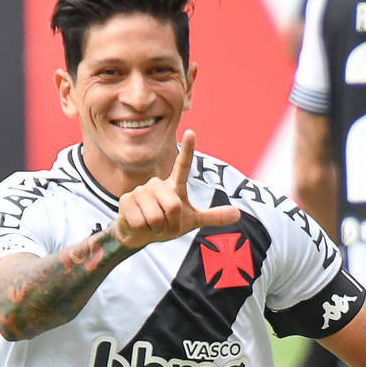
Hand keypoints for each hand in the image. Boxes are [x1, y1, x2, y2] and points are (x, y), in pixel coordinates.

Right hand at [113, 131, 240, 247]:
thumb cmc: (166, 224)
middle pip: (174, 206)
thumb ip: (213, 217)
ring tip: (152, 224)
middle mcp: (157, 184)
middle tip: (165, 224)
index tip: (191, 132)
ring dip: (157, 228)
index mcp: (174, 186)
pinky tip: (139, 224)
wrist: (139, 234)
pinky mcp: (126, 201)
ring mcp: (140, 190)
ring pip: (157, 216)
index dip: (188, 150)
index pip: (183, 166)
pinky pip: (141, 221)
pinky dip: (143, 229)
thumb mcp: (191, 221)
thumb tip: (238, 214)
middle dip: (172, 223)